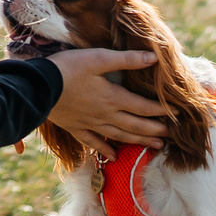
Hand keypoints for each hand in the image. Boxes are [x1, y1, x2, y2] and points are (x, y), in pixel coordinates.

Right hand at [46, 49, 166, 156]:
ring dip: (139, 142)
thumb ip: (126, 60)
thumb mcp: (98, 58)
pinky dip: (105, 150)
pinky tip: (113, 156)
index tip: (177, 115)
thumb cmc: (68, 69)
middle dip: (155, 130)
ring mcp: (90, 124)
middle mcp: (105, 115)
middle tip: (171, 135)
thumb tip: (153, 58)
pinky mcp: (75, 128)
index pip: (144, 107)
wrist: (38, 88)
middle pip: (136, 126)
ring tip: (156, 147)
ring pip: (120, 136)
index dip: (161, 111)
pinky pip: (94, 143)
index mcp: (113, 98)